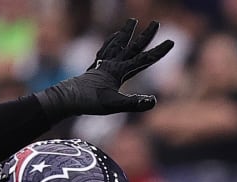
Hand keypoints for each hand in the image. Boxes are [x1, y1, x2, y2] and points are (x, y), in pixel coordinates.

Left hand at [34, 18, 173, 118]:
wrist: (65, 99)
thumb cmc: (89, 102)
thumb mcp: (114, 105)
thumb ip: (134, 103)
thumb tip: (153, 101)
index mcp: (119, 70)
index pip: (144, 59)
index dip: (159, 51)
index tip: (171, 41)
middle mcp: (111, 64)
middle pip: (132, 46)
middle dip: (145, 35)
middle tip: (156, 22)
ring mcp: (102, 64)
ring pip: (117, 44)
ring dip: (126, 33)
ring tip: (131, 22)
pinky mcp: (94, 68)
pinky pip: (105, 50)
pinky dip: (111, 42)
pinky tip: (113, 39)